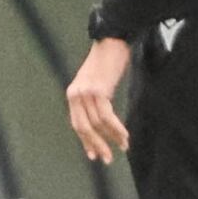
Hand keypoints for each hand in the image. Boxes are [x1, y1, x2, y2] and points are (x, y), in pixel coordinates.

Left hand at [65, 36, 132, 164]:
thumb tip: (101, 120)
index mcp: (73, 94)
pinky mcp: (98, 91)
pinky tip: (124, 136)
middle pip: (83, 128)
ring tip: (123, 146)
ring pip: (97, 124)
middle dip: (96, 144)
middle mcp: (75, 95)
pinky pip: (107, 117)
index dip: (86, 140)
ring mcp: (85, 93)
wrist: (113, 39)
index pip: (77, 123)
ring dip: (111, 138)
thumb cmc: (108, 60)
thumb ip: (94, 99)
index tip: (94, 154)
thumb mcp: (96, 82)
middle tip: (106, 159)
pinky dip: (116, 129)